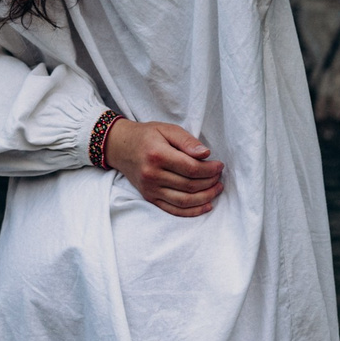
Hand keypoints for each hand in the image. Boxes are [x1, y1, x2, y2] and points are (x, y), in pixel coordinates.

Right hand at [104, 120, 223, 216]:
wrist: (120, 147)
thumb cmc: (147, 136)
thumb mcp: (167, 129)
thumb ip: (187, 141)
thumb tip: (206, 154)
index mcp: (157, 155)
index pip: (191, 168)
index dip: (210, 169)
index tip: (219, 165)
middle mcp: (152, 175)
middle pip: (190, 185)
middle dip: (210, 182)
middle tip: (219, 176)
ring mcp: (150, 189)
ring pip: (184, 201)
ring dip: (205, 197)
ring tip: (217, 189)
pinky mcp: (149, 198)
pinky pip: (174, 210)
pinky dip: (192, 211)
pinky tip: (206, 205)